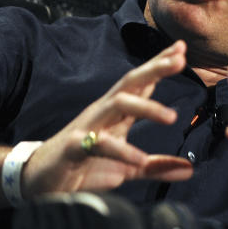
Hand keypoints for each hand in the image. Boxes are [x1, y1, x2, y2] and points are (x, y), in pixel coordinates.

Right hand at [22, 41, 193, 196]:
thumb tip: (188, 170)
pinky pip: (99, 144)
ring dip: (145, 106)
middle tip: (180, 59)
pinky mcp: (74, 147)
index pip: (141, 82)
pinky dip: (121, 151)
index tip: (182, 48)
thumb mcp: (127, 168)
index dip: (159, 64)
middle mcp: (103, 113)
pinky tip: (140, 159)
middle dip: (155, 68)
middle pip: (130, 83)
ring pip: (117, 104)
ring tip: (171, 117)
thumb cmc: (83, 166)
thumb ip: (156, 166)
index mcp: (116, 113)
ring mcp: (88, 126)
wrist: (39, 180)